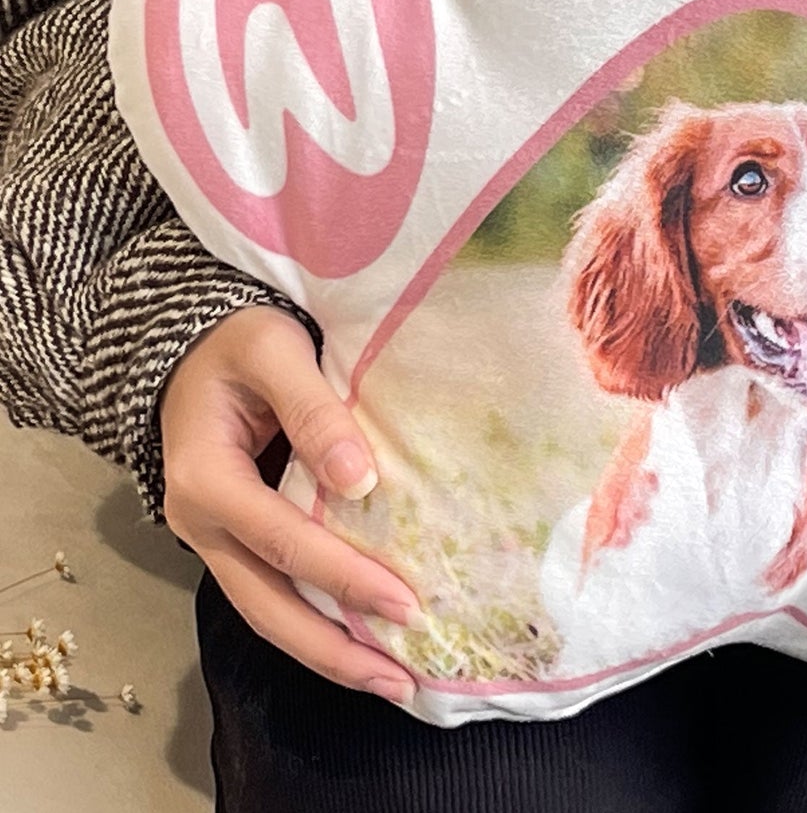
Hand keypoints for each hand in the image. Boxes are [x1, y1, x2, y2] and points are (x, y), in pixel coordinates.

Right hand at [160, 306, 422, 704]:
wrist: (192, 337)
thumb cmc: (237, 337)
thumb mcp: (274, 351)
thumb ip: (315, 411)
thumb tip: (362, 481)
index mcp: (206, 479)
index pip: (282, 541)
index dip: (343, 575)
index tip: (405, 603)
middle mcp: (202, 522)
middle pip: (266, 604)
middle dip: (333, 648)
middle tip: (401, 679)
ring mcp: (217, 536)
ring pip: (268, 609)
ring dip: (325, 648)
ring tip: (391, 677)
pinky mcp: (238, 534)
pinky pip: (275, 588)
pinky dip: (317, 618)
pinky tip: (363, 635)